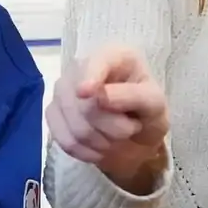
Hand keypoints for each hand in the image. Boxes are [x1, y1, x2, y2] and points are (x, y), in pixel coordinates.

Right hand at [46, 46, 168, 189]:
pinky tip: (99, 147)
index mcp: (113, 56)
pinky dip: (86, 151)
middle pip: (83, 103)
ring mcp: (63, 89)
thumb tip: (98, 95)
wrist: (135, 137)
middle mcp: (81, 67)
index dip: (89, 77)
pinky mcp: (53, 112)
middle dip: (111, 127)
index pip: (96, 63)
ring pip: (75, 125)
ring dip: (102, 142)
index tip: (85, 92)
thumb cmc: (147, 113)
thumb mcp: (154, 104)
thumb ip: (131, 96)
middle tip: (130, 129)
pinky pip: (64, 139)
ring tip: (116, 137)